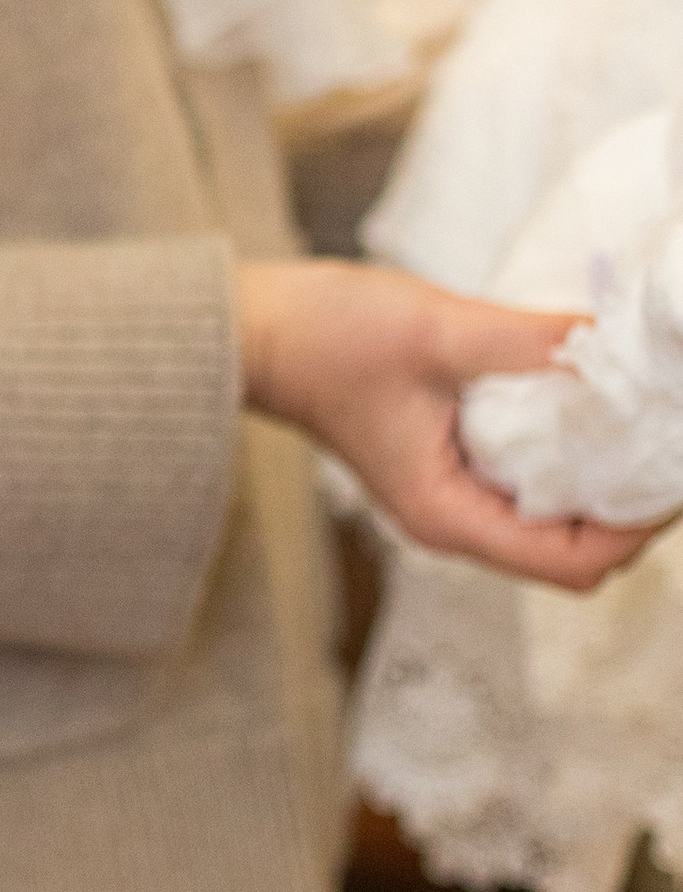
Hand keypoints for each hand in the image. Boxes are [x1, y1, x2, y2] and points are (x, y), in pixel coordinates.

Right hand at [237, 259, 660, 592]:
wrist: (252, 329)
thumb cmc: (324, 338)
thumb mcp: (437, 332)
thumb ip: (531, 341)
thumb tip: (614, 341)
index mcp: (450, 514)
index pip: (574, 562)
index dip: (638, 527)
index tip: (671, 470)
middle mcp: (454, 520)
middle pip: (574, 552)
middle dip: (631, 506)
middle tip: (665, 439)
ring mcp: (450, 495)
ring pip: (554, 519)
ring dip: (602, 480)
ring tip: (638, 419)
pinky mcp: (446, 464)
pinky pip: (528, 483)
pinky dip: (568, 456)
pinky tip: (587, 405)